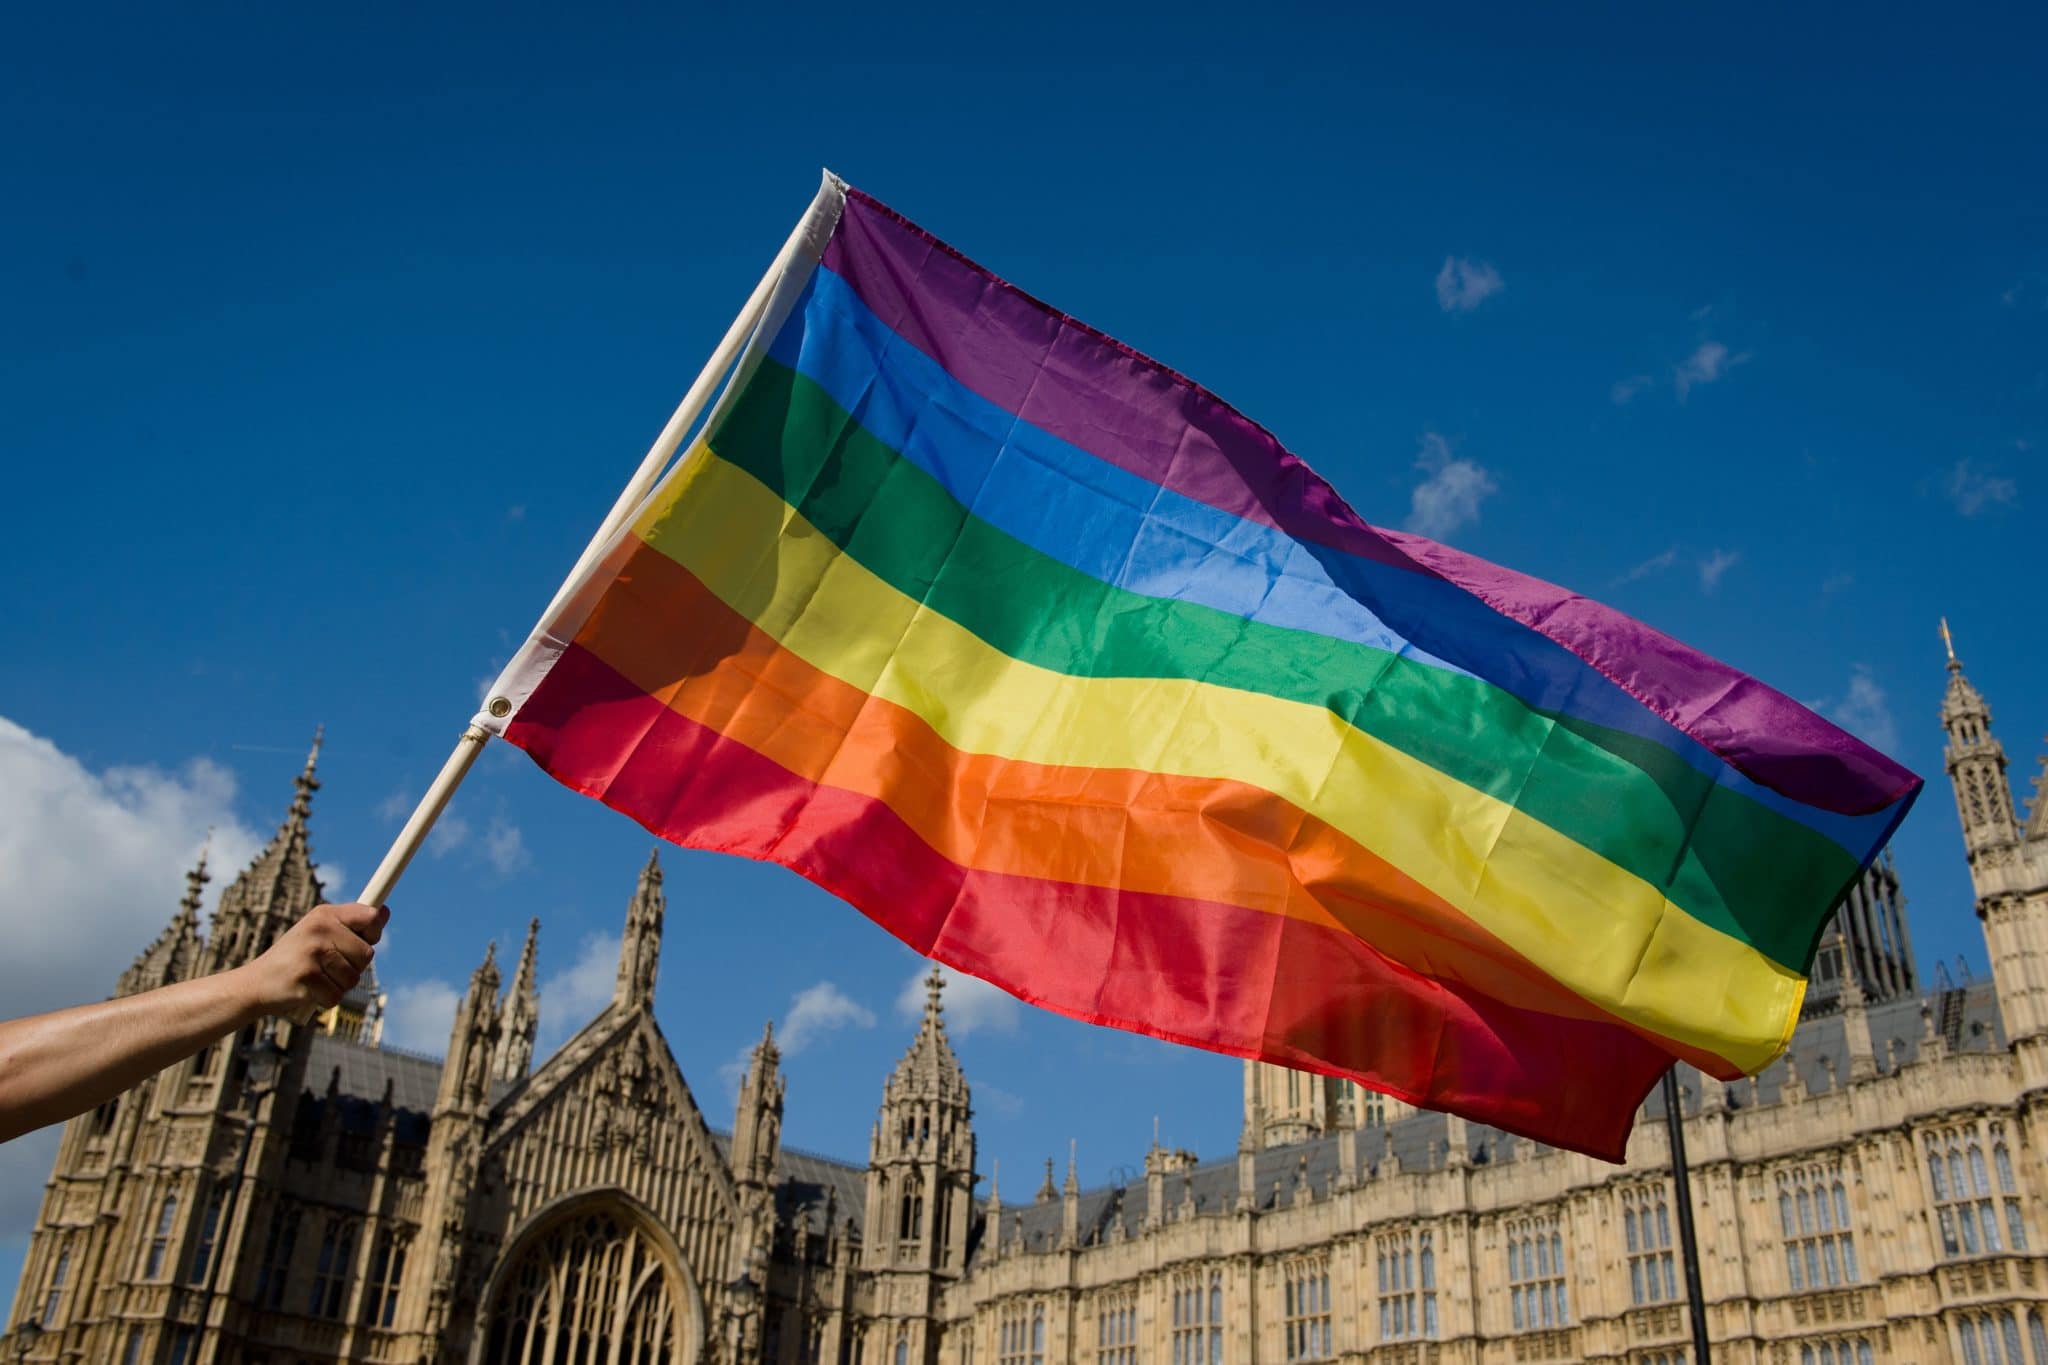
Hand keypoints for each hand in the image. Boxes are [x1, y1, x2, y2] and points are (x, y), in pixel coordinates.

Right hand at [240, 903, 388, 1016]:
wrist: (255, 983)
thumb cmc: (295, 957)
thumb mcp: (319, 931)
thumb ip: (352, 924)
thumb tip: (385, 911)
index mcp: (324, 914)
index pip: (371, 917)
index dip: (373, 934)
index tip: (362, 941)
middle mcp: (319, 930)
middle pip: (367, 955)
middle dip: (353, 967)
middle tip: (329, 967)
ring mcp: (311, 954)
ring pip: (353, 978)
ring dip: (339, 985)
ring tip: (318, 979)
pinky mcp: (306, 979)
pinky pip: (337, 996)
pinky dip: (327, 999)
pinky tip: (310, 992)